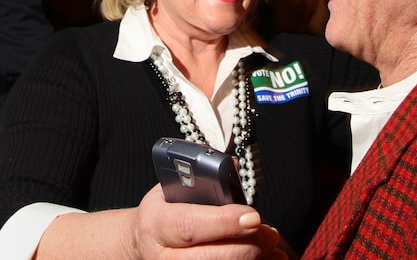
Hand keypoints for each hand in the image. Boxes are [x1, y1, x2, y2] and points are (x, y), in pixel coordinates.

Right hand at [124, 185, 285, 259]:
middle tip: (269, 233)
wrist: (144, 243)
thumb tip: (234, 166)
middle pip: (212, 258)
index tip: (252, 216)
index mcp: (156, 224)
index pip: (190, 226)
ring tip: (272, 247)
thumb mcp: (170, 190)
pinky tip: (264, 258)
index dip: (224, 222)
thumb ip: (200, 180)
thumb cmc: (163, 213)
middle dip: (248, 246)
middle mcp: (163, 256)